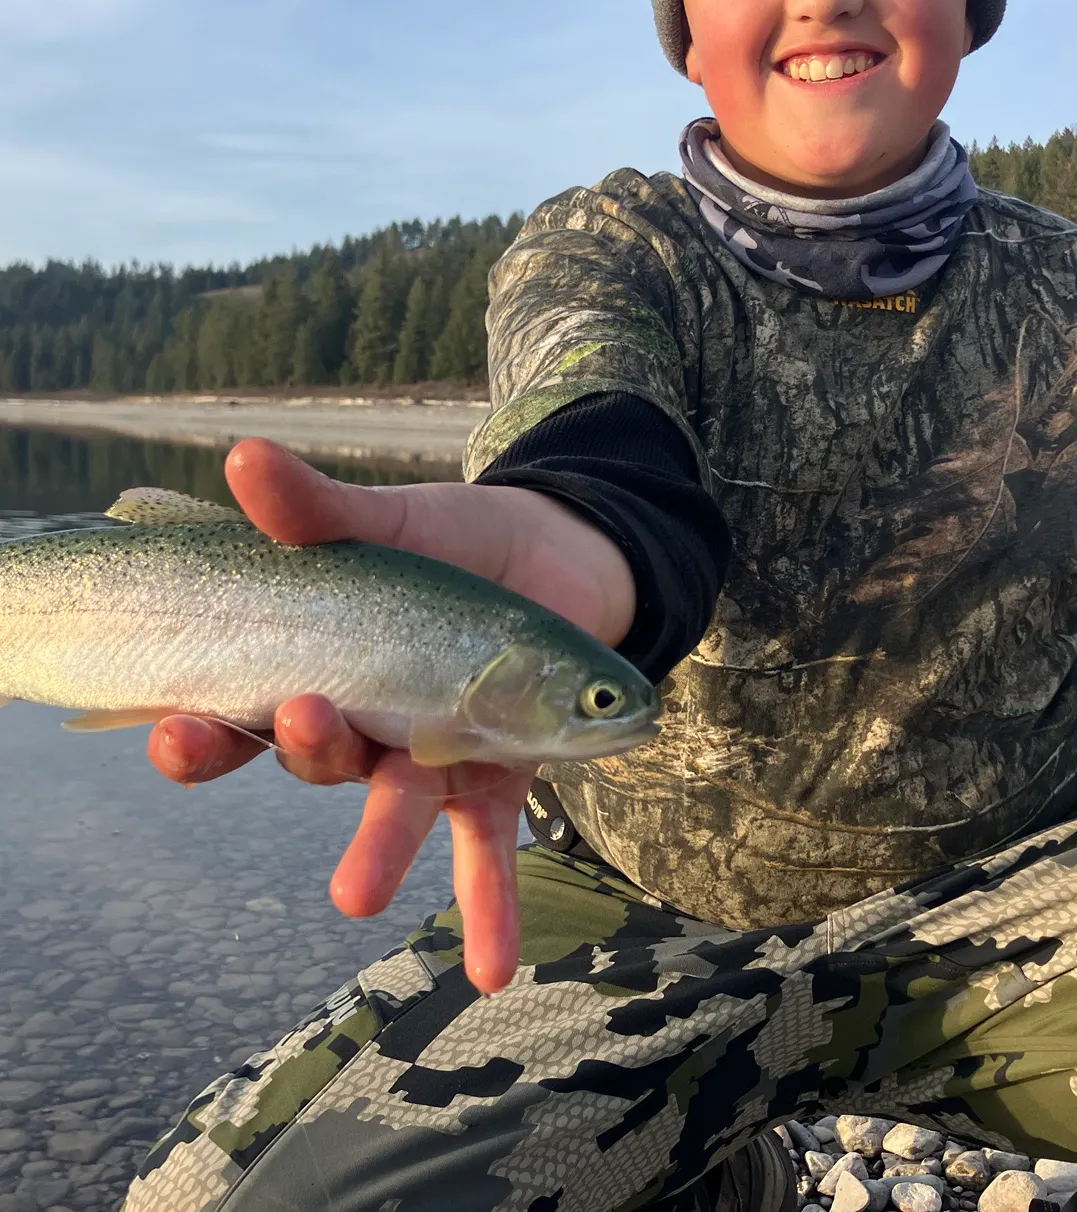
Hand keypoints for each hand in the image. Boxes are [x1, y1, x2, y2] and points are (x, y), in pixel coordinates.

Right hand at [146, 437, 635, 993]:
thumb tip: (242, 456)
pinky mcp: (495, 771)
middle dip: (298, 751)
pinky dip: (490, 906)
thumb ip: (319, 509)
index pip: (235, 715)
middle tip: (299, 722)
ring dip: (377, 848)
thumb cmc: (451, 542)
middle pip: (313, 759)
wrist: (555, 557)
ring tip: (355, 891)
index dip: (199, 729)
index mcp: (316, 670)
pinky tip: (488, 968)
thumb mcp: (386, 520)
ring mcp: (429, 757)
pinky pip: (489, 847)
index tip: (174, 720)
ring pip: (392, 806)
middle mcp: (362, 728)